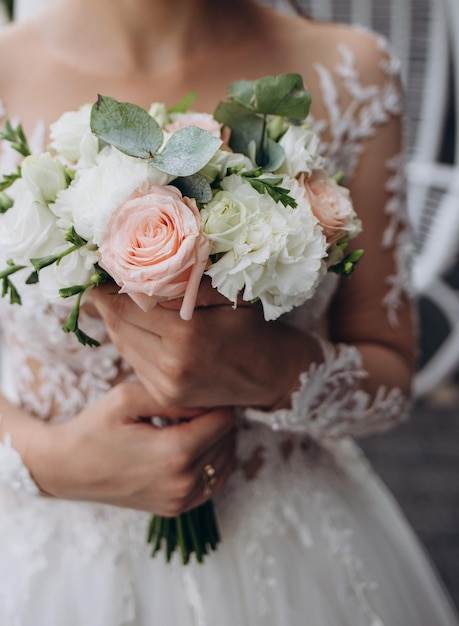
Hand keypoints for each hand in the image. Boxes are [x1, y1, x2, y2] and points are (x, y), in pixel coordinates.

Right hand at [28, 381, 235, 515]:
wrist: (66, 470)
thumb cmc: (94, 428)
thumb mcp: (127, 398)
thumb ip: (173, 395)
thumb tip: (208, 398)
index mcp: (174, 454)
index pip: (224, 419)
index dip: (216, 399)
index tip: (200, 388)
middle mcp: (182, 482)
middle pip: (227, 439)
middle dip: (217, 417)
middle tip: (195, 401)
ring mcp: (180, 500)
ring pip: (225, 461)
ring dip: (217, 438)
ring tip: (194, 420)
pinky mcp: (176, 509)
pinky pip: (215, 483)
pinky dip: (214, 461)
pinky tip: (198, 444)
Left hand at [91, 279, 314, 410]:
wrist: (270, 375)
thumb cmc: (251, 327)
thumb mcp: (229, 295)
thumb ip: (190, 282)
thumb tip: (147, 270)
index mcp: (186, 334)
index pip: (129, 306)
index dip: (108, 290)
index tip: (97, 276)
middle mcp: (171, 364)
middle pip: (119, 327)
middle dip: (106, 306)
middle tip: (99, 287)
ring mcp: (166, 385)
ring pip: (123, 346)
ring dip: (115, 324)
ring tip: (114, 305)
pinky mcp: (166, 397)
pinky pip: (135, 364)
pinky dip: (130, 344)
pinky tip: (136, 329)